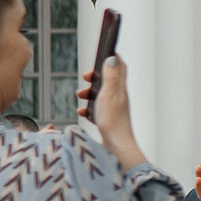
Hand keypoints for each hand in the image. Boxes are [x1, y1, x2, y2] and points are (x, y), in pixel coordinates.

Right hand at [77, 54, 147, 171]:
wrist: (116, 147)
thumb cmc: (113, 121)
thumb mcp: (109, 94)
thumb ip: (110, 76)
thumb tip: (112, 57)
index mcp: (120, 88)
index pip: (120, 67)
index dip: (111, 58)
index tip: (101, 54)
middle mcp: (119, 97)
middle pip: (109, 79)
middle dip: (96, 76)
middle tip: (86, 78)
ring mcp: (114, 109)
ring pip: (102, 94)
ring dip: (90, 92)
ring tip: (80, 95)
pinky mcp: (108, 120)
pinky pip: (97, 109)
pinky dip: (88, 107)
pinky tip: (81, 111)